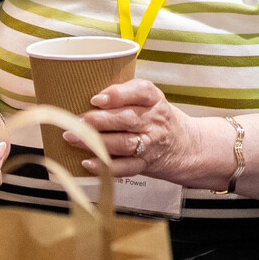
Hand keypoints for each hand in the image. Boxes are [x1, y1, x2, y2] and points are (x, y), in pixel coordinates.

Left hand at [69, 79, 209, 184]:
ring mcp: (150, 145)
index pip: (140, 92)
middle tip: (76, 121)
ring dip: (96, 141)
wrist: (184, 146)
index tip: (95, 99)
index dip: (117, 95)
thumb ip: (124, 94)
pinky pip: (124, 167)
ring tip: (73, 138)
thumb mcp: (149, 99)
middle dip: (98, 120)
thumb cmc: (156, 118)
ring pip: (123, 143)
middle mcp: (154, 121)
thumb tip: (87, 94)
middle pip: (127, 119)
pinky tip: (89, 162)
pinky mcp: (144, 164)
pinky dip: (105, 166)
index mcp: (154, 100)